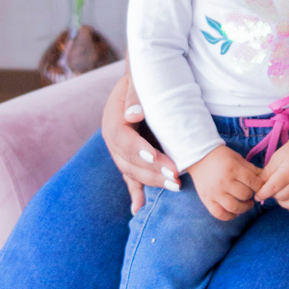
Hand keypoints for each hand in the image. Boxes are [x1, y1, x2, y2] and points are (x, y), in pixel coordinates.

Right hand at [102, 70, 180, 212]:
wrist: (144, 80)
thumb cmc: (146, 79)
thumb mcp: (139, 80)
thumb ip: (135, 95)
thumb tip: (133, 114)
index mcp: (113, 119)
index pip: (123, 139)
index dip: (140, 151)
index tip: (158, 159)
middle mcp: (112, 137)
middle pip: (127, 160)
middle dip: (152, 171)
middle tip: (176, 178)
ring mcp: (119, 150)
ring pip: (131, 171)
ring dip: (152, 182)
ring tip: (176, 187)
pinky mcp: (128, 158)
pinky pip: (130, 178)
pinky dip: (136, 193)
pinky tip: (138, 209)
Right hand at [187, 144, 262, 220]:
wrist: (199, 157)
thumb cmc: (221, 156)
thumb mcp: (238, 158)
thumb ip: (252, 169)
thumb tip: (266, 178)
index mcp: (233, 169)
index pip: (253, 183)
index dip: (260, 186)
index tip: (259, 186)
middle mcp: (224, 182)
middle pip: (245, 195)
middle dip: (251, 195)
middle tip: (250, 192)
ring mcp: (215, 193)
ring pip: (235, 207)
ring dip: (244, 208)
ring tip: (246, 204)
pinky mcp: (207, 200)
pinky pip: (220, 214)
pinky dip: (230, 216)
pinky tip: (235, 212)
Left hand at [255, 133, 288, 214]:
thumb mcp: (276, 159)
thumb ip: (266, 173)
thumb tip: (256, 187)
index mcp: (288, 171)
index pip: (272, 188)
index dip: (262, 194)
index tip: (257, 196)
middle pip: (281, 197)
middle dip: (273, 195)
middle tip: (274, 188)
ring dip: (283, 202)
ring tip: (282, 193)